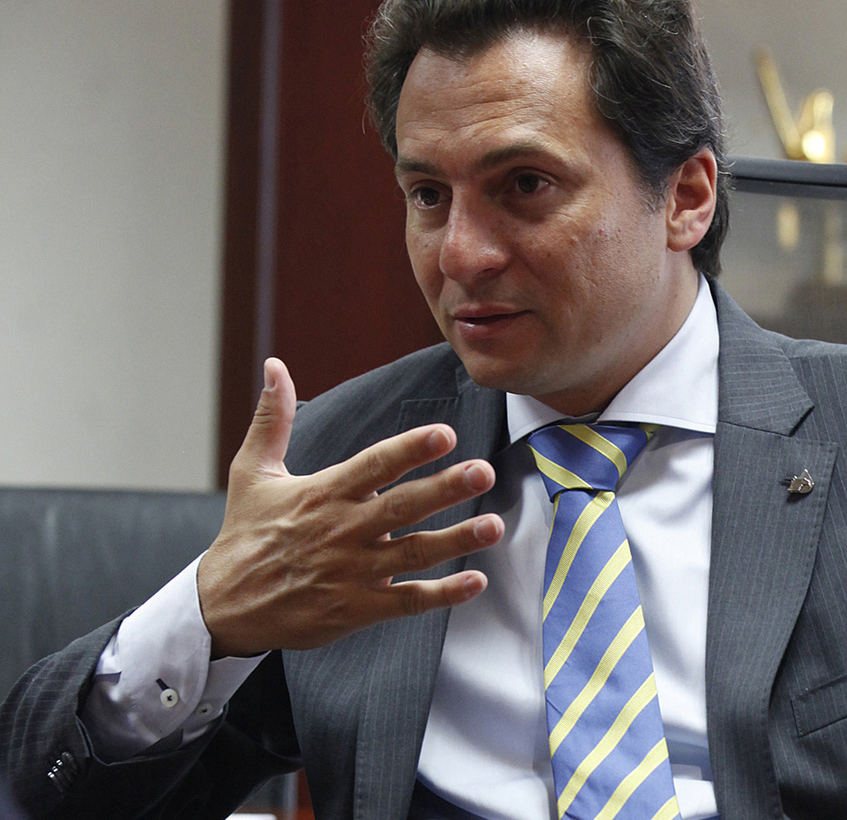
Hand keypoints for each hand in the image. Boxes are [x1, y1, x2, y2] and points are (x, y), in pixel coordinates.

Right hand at [197, 358, 502, 656]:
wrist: (222, 606)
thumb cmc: (245, 534)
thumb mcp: (251, 472)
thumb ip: (272, 419)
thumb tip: (274, 365)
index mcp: (323, 493)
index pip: (373, 466)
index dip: (409, 449)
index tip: (444, 435)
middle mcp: (342, 531)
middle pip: (402, 507)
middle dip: (446, 489)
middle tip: (484, 472)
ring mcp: (351, 573)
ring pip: (414, 554)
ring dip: (457, 539)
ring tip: (495, 525)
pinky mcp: (356, 610)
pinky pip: (407, 601)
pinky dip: (443, 594)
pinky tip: (475, 582)